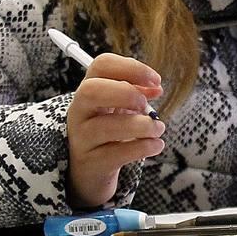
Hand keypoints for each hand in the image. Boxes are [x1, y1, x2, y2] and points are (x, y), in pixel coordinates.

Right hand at [66, 52, 165, 208]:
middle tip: (146, 104)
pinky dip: (142, 147)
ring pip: (106, 126)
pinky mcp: (91, 163)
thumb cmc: (106, 130)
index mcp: (88, 90)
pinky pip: (117, 153)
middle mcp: (79, 111)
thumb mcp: (117, 106)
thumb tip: (156, 87)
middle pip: (92, 90)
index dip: (131, 68)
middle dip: (125, 93)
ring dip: (142, 126)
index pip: (102, 65)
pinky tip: (155, 145)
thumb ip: (135, 92)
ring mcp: (82, 138)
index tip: (156, 80)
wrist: (89, 170)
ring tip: (157, 129)